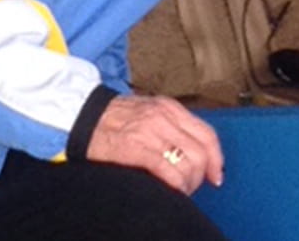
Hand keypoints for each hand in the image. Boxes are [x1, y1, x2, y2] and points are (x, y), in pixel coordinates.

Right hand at [85, 93, 224, 194]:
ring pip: (187, 163)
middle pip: (200, 152)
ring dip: (187, 183)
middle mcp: (163, 117)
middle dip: (200, 176)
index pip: (207, 134)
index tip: (215, 176)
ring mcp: (150, 132)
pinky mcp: (135, 148)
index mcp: (169, 108)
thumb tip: (196, 153)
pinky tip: (169, 189)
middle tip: (189, 187)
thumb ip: (173, 127)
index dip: (215, 159)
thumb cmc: (116, 119)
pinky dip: (174, 184)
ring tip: (177, 190)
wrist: (82, 116)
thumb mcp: (150, 112)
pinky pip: (167, 170)